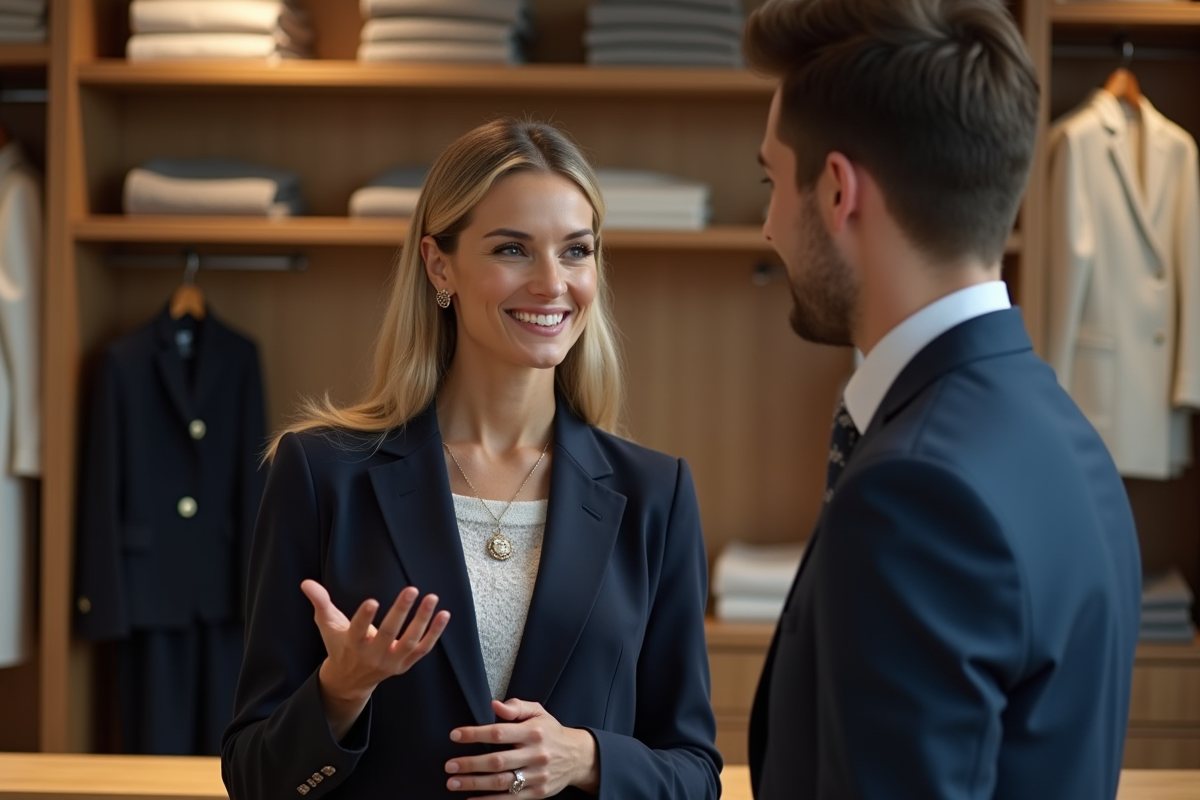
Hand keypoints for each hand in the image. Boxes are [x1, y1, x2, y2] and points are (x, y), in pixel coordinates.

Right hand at [301, 579, 449, 739]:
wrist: (350, 680)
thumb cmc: (339, 645)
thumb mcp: (327, 625)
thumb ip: (320, 603)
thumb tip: (306, 583)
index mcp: (352, 645)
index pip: (358, 630)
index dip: (364, 617)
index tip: (372, 601)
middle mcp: (372, 655)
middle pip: (388, 634)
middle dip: (401, 612)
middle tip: (412, 590)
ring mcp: (391, 661)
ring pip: (409, 642)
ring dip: (422, 621)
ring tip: (432, 598)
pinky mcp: (404, 664)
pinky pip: (423, 649)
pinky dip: (434, 633)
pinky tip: (444, 614)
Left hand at [445, 699, 598, 797]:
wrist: (578, 756)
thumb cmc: (550, 731)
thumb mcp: (537, 712)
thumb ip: (516, 707)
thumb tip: (494, 705)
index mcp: (533, 732)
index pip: (499, 733)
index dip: (474, 734)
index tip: (455, 736)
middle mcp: (535, 754)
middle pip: (497, 761)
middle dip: (469, 764)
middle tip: (449, 766)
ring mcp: (537, 776)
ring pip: (501, 782)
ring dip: (474, 784)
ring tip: (453, 782)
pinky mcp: (538, 793)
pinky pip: (510, 799)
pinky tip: (471, 799)